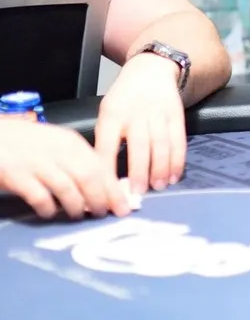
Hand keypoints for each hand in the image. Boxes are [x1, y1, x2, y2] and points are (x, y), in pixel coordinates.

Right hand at [0, 120, 130, 219]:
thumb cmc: (26, 143)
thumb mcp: (57, 145)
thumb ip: (76, 161)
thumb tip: (102, 187)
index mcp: (71, 142)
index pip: (100, 166)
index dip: (113, 187)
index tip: (123, 204)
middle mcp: (58, 150)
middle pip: (89, 177)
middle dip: (101, 199)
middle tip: (105, 214)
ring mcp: (37, 163)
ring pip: (68, 189)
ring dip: (77, 206)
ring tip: (80, 215)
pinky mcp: (17, 175)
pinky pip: (40, 197)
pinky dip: (48, 208)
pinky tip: (49, 213)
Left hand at [94, 52, 186, 194]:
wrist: (151, 71)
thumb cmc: (123, 99)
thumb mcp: (107, 113)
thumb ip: (106, 140)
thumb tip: (103, 176)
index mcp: (112, 115)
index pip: (107, 146)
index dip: (108, 170)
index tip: (108, 192)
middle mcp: (136, 114)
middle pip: (139, 146)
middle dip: (139, 172)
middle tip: (138, 193)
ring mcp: (159, 114)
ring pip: (161, 145)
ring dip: (160, 169)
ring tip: (158, 187)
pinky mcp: (177, 115)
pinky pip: (179, 140)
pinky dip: (178, 160)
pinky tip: (174, 175)